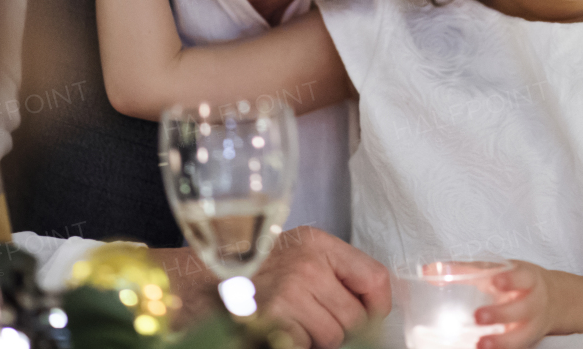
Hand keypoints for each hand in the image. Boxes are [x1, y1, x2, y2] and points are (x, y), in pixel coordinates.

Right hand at [250, 226, 390, 348]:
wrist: (205, 280)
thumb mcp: (300, 253)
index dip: (377, 305)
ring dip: (318, 339)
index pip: (375, 278)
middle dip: (341, 327)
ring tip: (296, 322)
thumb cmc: (257, 270)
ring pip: (333, 337)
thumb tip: (375, 309)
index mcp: (318, 243)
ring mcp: (290, 293)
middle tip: (316, 318)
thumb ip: (336, 271)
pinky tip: (283, 330)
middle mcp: (307, 265)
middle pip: (356, 317)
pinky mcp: (274, 321)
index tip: (369, 314)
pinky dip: (299, 344)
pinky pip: (307, 346)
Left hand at [473, 261, 551, 348]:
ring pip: (521, 337)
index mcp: (528, 280)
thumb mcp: (500, 270)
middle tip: (478, 315)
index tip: (495, 281)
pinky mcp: (526, 342)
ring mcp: (531, 326)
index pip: (523, 278)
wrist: (553, 301)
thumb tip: (427, 271)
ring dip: (502, 343)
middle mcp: (534, 304)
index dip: (511, 280)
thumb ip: (466, 270)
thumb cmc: (518, 282)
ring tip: (481, 345)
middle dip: (501, 314)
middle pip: (522, 309)